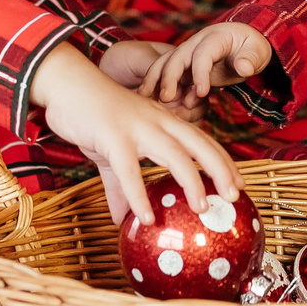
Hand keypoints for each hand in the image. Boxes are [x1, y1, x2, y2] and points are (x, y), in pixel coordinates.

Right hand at [31, 47, 239, 225]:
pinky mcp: (112, 137)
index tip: (239, 184)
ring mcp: (137, 128)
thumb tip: (122, 220)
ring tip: (202, 209)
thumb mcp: (113, 154)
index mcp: (163, 121)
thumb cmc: (94, 117)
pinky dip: (138, 195)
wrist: (67, 85)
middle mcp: (158, 122)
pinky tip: (144, 218)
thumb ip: (122, 186)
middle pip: (199, 144)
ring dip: (191, 182)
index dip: (223, 162)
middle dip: (221, 169)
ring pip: (174, 154)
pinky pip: (130, 170)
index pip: (202, 141)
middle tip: (235, 196)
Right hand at [143, 21, 273, 106]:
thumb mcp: (257, 51)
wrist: (243, 42)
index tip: (202, 93)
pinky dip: (157, 85)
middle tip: (165, 97)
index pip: (203, 54)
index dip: (200, 73)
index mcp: (215, 37)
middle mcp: (196, 43)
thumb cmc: (251, 47)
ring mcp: (188, 53)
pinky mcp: (184, 65)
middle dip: (170, 77)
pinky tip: (150, 99)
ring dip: (155, 79)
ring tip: (145, 97)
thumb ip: (250, 60)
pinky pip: (167, 73)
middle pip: (177, 57)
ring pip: (165, 63)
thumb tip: (244, 69)